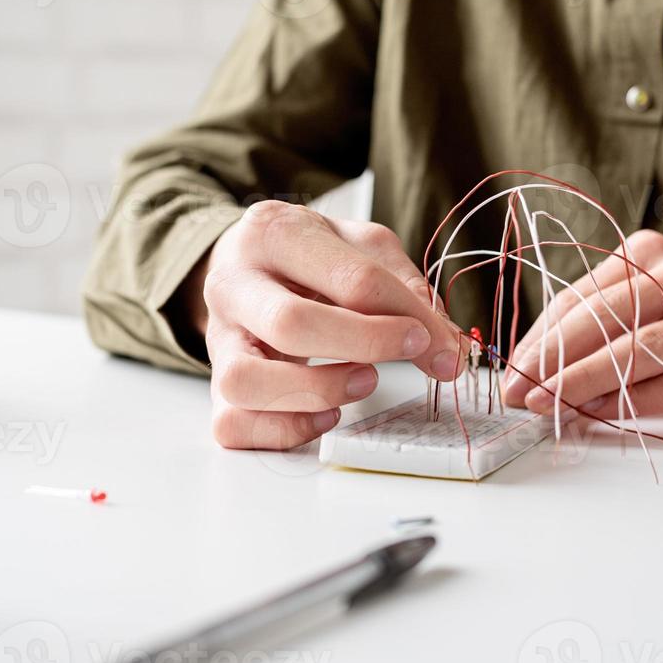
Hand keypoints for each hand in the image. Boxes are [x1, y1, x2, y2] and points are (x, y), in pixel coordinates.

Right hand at [196, 201, 463, 449]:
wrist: (244, 262)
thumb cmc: (307, 256)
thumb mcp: (360, 246)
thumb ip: (404, 287)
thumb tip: (449, 346)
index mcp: (274, 233)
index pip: (350, 278)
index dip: (406, 315)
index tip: (439, 343)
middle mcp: (234, 283)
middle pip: (291, 324)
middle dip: (365, 345)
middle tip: (409, 352)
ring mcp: (217, 337)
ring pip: (245, 380)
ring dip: (315, 391)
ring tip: (363, 383)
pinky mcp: (214, 384)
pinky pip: (231, 423)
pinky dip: (284, 430)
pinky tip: (325, 415)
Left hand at [500, 230, 662, 421]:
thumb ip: (611, 324)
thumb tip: (538, 364)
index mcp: (661, 253)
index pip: (585, 294)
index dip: (542, 336)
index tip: (511, 370)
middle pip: (607, 317)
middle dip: (554, 360)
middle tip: (518, 393)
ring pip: (641, 348)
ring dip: (585, 383)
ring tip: (549, 407)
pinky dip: (634, 403)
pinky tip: (601, 417)